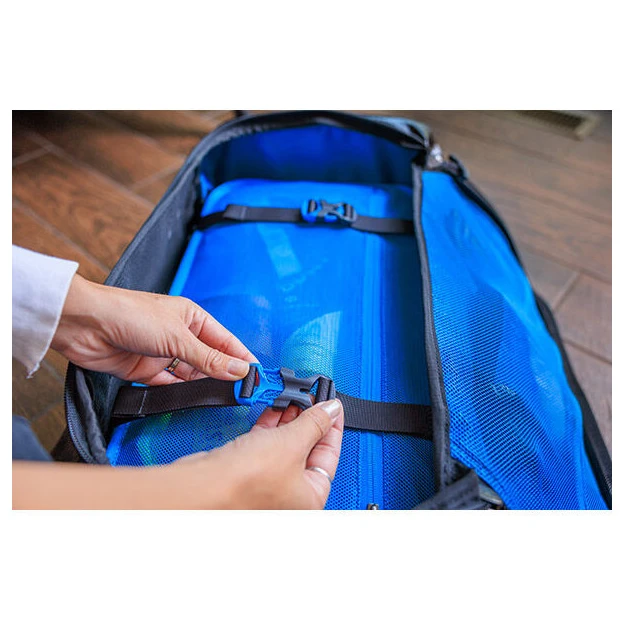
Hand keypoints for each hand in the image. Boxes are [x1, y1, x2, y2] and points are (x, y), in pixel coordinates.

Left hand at [51, 274, 255, 383]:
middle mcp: (179, 334)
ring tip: (222, 398)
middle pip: (209, 359)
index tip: (257, 376)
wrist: (83, 324)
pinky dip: (180, 392)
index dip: (242, 358)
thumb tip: (238, 369)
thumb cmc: (128, 314)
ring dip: (204, 384)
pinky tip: (192, 399)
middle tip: (242, 392)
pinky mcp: (145, 370)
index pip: (225, 341)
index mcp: (192, 317)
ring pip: (191, 373)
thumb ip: (208, 358)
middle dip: (225, 374)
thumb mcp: (177, 337)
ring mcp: (162, 353)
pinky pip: (169, 384)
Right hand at [176, 398, 344, 508]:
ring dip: (290, 420)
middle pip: (308, 450)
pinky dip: (271, 426)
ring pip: (286, 445)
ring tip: (295, 397)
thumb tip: (331, 409)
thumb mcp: (293, 443)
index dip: (332, 427)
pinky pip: (266, 444)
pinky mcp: (247, 471)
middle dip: (310, 420)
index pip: (330, 456)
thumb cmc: (247, 481)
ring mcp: (268, 483)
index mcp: (311, 499)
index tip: (332, 407)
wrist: (205, 485)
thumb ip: (315, 423)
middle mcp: (290, 495)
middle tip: (313, 397)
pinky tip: (275, 408)